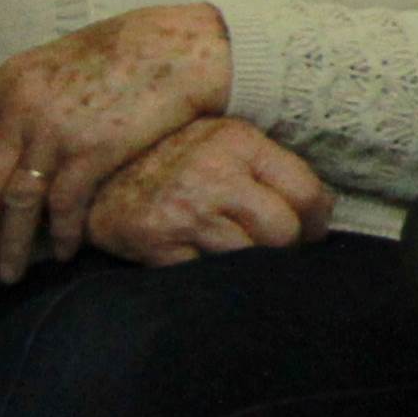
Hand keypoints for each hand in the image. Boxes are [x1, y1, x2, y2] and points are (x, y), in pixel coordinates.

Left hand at [0, 0, 231, 280]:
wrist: (183, 47)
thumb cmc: (131, 50)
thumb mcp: (63, 62)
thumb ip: (31, 96)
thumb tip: (15, 135)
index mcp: (11, 81)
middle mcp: (23, 107)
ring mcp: (56, 131)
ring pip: (17, 202)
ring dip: (10, 245)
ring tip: (10, 273)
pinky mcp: (94, 151)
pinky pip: (64, 205)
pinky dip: (61, 234)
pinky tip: (63, 251)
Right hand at [82, 117, 329, 265]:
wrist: (95, 173)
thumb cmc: (172, 156)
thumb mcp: (222, 140)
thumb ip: (268, 165)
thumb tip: (322, 207)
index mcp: (238, 142)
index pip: (305, 191)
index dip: (317, 220)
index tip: (313, 231)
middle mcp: (213, 175)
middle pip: (281, 231)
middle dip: (286, 246)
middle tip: (277, 248)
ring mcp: (183, 213)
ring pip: (248, 258)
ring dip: (251, 264)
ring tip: (241, 252)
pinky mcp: (156, 245)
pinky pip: (207, 275)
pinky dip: (213, 275)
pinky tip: (205, 260)